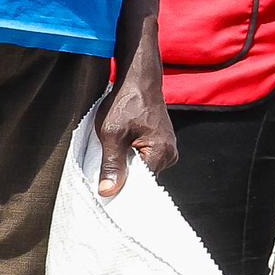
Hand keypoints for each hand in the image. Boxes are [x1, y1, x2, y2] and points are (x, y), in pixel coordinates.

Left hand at [93, 67, 177, 195]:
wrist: (138, 80)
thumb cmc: (126, 102)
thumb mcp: (111, 134)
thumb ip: (111, 165)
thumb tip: (108, 192)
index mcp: (162, 152)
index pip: (142, 185)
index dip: (122, 189)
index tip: (105, 193)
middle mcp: (170, 153)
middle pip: (144, 179)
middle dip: (124, 178)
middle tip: (103, 172)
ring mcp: (168, 149)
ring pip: (144, 170)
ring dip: (127, 167)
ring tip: (113, 155)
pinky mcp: (162, 144)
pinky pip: (146, 160)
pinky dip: (132, 159)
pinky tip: (120, 151)